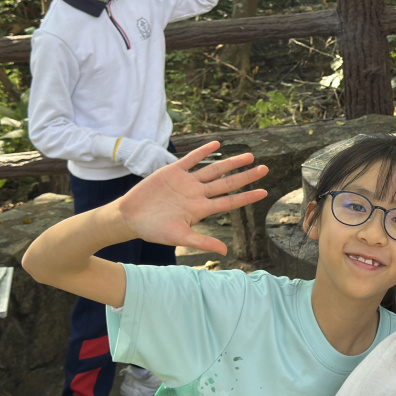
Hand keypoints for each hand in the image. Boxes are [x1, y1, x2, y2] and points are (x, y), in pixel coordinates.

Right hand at [110, 143, 268, 253]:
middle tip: (265, 168)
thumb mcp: (179, 237)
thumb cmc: (153, 230)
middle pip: (227, 183)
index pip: (229, 202)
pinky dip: (203, 151)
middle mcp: (197, 194)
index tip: (264, 192)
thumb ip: (202, 242)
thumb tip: (224, 252)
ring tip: (249, 156)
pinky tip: (217, 144)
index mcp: (201, 209)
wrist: (130, 217)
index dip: (246, 197)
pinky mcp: (173, 171)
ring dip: (231, 162)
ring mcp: (186, 182)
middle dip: (246, 176)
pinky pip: (191, 159)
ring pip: (213, 169)